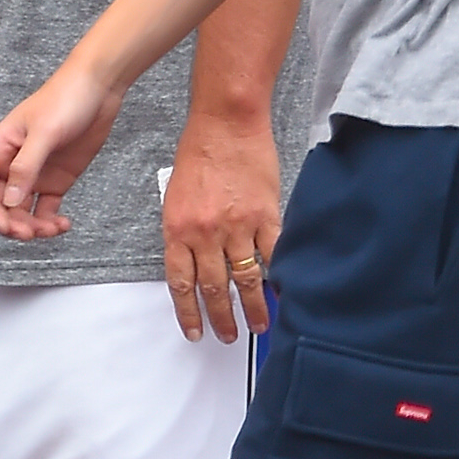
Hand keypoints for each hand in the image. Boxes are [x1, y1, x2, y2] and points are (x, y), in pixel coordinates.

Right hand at [0, 56, 121, 240]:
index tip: (1, 224)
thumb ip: (25, 168)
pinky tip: (63, 225)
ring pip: (22, 212)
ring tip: (52, 229)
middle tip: (29, 233)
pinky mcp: (56, 179)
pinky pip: (46, 208)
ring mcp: (34, 174)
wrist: (99, 88)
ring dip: (32, 227)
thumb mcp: (44, 132)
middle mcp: (12, 164)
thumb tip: (10, 201)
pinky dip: (51, 221)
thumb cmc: (65, 98)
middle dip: (10, 223)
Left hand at [162, 108, 279, 342]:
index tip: (196, 331)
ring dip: (253, 307)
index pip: (181, 284)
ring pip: (245, 279)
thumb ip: (184, 233)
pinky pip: (273, 255)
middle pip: (214, 289)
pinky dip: (279, 276)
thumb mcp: (175, 196)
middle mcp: (205, 234)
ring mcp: (237, 227)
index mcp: (177, 229)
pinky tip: (283, 291)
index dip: (189, 313)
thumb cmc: (200, 151)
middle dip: (221, 318)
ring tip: (259, 324)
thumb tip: (195, 265)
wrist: (226, 122)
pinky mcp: (265, 216)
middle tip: (228, 335)